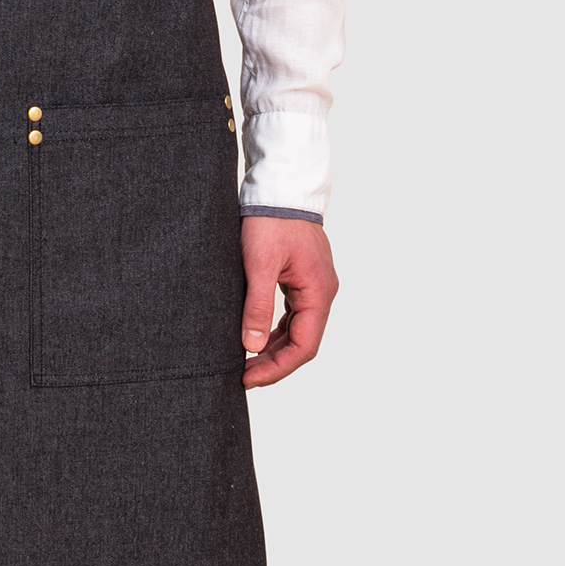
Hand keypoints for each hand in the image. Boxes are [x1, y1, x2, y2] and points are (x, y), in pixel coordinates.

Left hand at [240, 216, 338, 388]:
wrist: (279, 187)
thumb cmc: (271, 220)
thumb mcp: (259, 264)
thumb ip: (258, 306)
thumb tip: (252, 346)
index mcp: (318, 293)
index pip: (303, 347)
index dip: (276, 368)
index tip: (248, 379)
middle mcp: (322, 293)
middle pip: (301, 342)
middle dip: (273, 362)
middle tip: (242, 375)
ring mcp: (313, 285)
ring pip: (297, 329)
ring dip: (273, 348)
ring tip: (246, 361)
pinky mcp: (302, 278)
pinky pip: (292, 314)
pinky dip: (275, 329)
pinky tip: (256, 336)